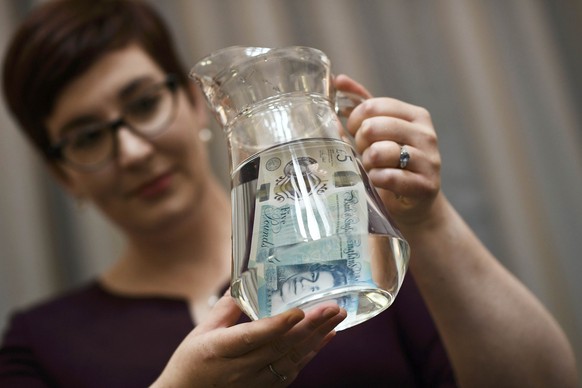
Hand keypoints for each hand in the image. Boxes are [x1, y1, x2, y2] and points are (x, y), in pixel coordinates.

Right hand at [151, 291, 345, 386]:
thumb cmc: (191, 362)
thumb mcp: (201, 332)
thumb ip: (225, 309)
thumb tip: (242, 282)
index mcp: (221, 350)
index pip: (253, 337)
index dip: (277, 325)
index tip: (298, 311)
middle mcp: (241, 369)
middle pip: (281, 347)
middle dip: (310, 326)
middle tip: (332, 308)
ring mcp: (255, 382)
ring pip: (291, 360)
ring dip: (317, 338)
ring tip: (336, 318)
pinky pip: (292, 370)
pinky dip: (311, 353)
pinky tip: (326, 337)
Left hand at [335, 74, 441, 228]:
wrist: (415, 204)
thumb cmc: (392, 164)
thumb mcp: (378, 132)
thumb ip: (361, 105)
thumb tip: (338, 79)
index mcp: (415, 116)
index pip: (374, 105)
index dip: (355, 120)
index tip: (354, 132)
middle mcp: (426, 134)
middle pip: (374, 127)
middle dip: (360, 143)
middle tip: (364, 154)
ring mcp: (429, 160)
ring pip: (379, 152)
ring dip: (367, 163)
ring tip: (372, 168)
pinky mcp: (425, 185)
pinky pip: (387, 176)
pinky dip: (376, 179)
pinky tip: (378, 180)